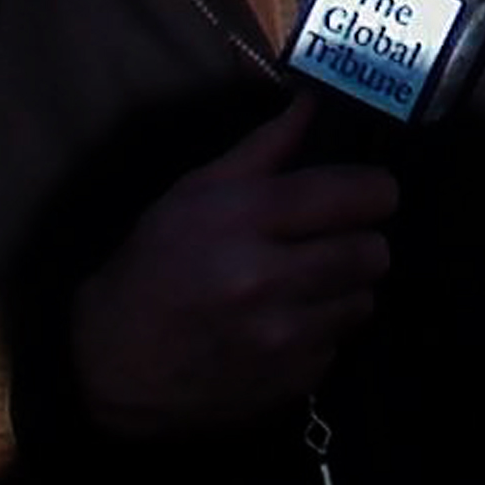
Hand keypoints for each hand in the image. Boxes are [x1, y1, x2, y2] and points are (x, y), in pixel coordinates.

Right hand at [67, 97, 395, 435]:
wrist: (109, 366)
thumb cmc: (153, 267)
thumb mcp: (194, 194)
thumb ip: (265, 148)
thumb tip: (314, 103)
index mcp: (244, 219)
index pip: (352, 196)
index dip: (375, 192)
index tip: (370, 194)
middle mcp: (268, 278)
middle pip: (371, 252)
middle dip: (362, 241)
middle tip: (335, 241)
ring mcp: (281, 337)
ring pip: (363, 301)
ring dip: (344, 290)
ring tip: (306, 284)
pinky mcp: (288, 381)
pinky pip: (338, 345)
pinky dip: (320, 333)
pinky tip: (283, 326)